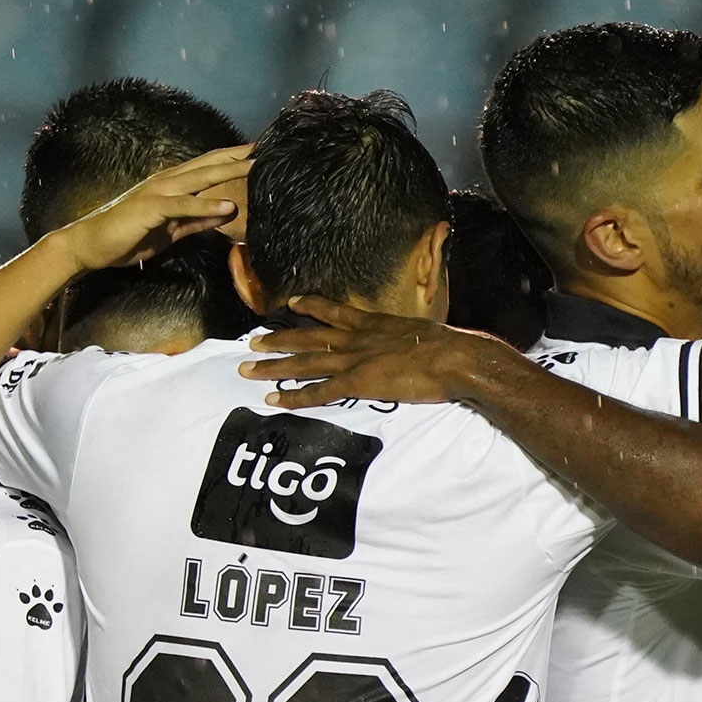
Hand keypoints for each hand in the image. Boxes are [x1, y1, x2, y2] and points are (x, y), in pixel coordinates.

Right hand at [51, 145, 253, 272]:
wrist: (94, 245)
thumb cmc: (131, 236)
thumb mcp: (173, 230)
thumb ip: (199, 220)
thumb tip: (227, 212)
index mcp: (172, 185)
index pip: (207, 167)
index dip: (231, 159)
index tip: (257, 154)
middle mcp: (167, 182)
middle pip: (208, 165)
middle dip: (236, 157)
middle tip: (264, 149)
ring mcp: (158, 192)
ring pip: (199, 178)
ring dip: (228, 171)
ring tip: (254, 166)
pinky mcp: (152, 208)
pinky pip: (183, 205)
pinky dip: (206, 205)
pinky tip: (228, 206)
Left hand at [239, 295, 522, 408]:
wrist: (454, 358)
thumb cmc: (449, 348)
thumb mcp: (426, 332)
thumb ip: (413, 337)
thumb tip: (422, 342)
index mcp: (376, 324)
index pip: (337, 313)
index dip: (313, 307)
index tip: (293, 302)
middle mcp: (358, 338)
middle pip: (309, 337)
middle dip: (279, 339)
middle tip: (252, 341)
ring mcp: (355, 360)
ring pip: (304, 362)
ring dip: (274, 366)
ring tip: (246, 368)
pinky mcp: (358, 382)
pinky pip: (318, 392)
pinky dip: (294, 396)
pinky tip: (274, 400)